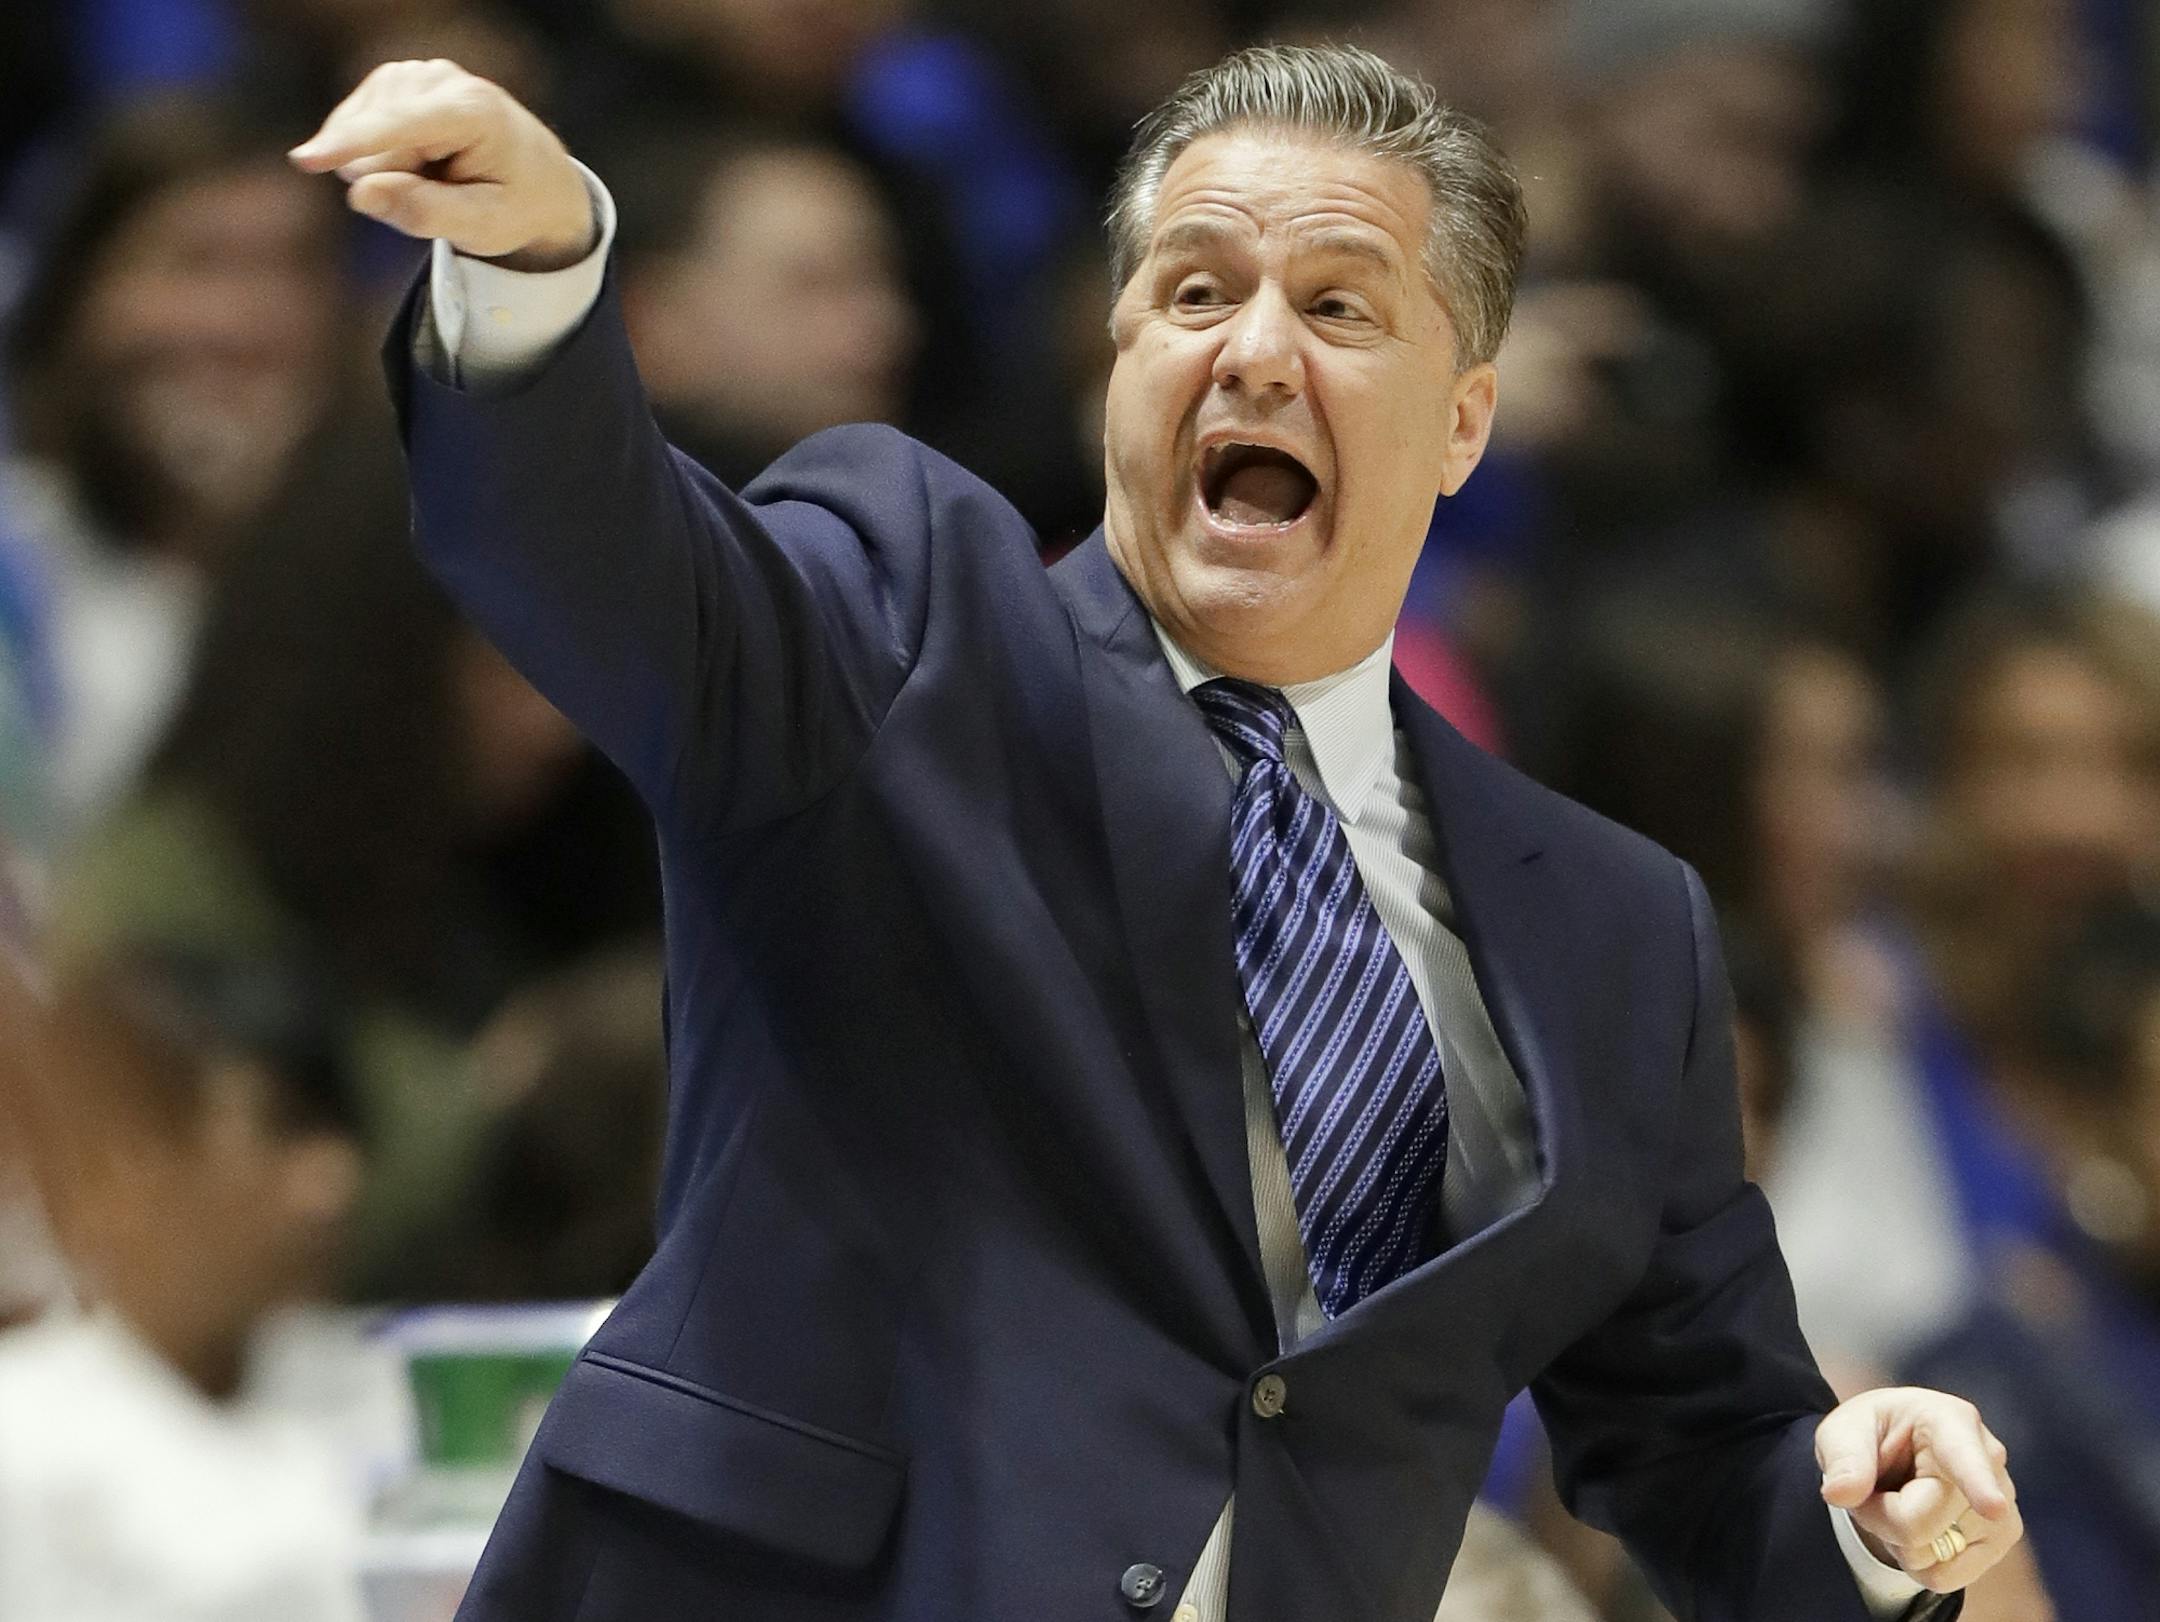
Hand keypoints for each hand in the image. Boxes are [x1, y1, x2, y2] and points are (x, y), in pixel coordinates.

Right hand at [288, 58, 595, 270]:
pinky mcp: (393, 80)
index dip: (353, 145)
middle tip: (445, 189)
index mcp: (474, 111)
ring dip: (388, 167)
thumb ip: (424, 214)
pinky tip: (416, 157)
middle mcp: (440, 79)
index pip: (400, 126)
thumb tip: (359, 193)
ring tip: (436, 173)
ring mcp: (413, 73)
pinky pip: (354, 126)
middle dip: (394, 178)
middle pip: (374, 140)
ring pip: (359, 132)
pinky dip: (377, 152)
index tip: (307, 160)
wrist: (536, 176)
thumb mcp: (484, 226)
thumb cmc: (514, 204)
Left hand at [1816, 1387, 2023, 1594]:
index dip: (1978, 1485)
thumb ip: (1842, 1458)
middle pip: (1918, 1524)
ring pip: (1931, 1557)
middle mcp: (1988, 1460)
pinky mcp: (2002, 1538)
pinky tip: (1924, 1526)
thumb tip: (1840, 1494)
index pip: (1963, 1458)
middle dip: (1879, 1516)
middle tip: (1874, 1489)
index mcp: (1949, 1420)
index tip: (1993, 1507)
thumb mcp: (1844, 1432)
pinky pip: (1944, 1577)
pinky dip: (1918, 1562)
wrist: (1899, 1454)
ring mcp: (2004, 1503)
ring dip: (1898, 1540)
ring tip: (1903, 1501)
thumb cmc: (1873, 1435)